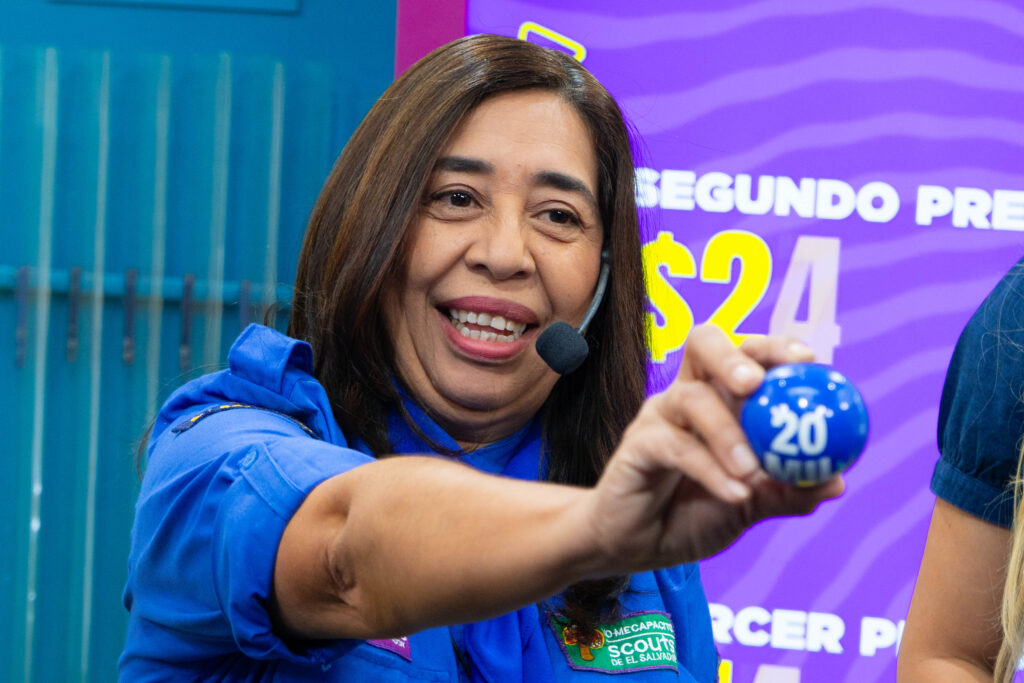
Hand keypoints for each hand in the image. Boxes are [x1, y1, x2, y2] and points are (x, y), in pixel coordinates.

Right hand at [584, 324, 844, 573]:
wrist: (639, 548)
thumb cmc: (693, 515)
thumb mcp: (751, 504)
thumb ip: (787, 491)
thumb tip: (837, 481)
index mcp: (719, 397)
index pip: (746, 353)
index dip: (775, 348)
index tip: (809, 360)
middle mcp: (687, 396)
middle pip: (704, 344)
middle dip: (735, 356)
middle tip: (757, 384)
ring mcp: (658, 417)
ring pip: (690, 397)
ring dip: (726, 431)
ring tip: (752, 470)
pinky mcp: (637, 445)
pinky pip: (675, 446)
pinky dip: (710, 470)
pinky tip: (734, 493)